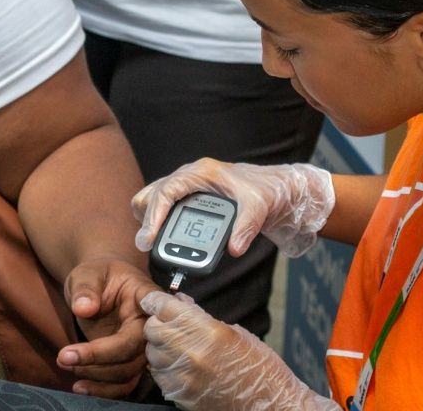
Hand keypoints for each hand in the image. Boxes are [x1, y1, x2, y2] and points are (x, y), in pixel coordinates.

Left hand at [58, 257, 156, 397]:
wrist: (97, 286)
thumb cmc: (95, 275)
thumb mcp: (86, 274)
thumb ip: (86, 288)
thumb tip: (84, 308)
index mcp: (144, 296)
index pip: (149, 317)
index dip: (137, 335)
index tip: (112, 342)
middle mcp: (148, 323)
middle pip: (135, 351)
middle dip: (100, 359)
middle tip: (64, 357)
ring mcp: (140, 345)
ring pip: (129, 371)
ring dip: (98, 377)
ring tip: (67, 366)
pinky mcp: (129, 360)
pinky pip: (124, 382)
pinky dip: (104, 390)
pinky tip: (81, 387)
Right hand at [133, 158, 334, 258]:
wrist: (276, 188)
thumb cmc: (267, 191)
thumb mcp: (259, 208)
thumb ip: (246, 228)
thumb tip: (234, 249)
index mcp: (202, 173)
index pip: (167, 190)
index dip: (154, 215)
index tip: (149, 238)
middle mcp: (190, 176)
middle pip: (152, 193)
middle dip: (146, 218)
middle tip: (148, 245)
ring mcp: (188, 185)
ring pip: (153, 197)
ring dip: (149, 218)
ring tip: (153, 243)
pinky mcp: (190, 196)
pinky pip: (164, 205)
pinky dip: (158, 220)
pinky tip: (163, 238)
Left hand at [140, 292, 336, 409]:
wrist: (268, 404)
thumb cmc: (260, 366)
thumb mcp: (235, 332)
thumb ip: (201, 317)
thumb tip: (180, 303)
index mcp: (207, 332)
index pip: (166, 309)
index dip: (156, 301)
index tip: (153, 300)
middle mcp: (191, 354)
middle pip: (152, 330)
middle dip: (158, 323)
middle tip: (169, 324)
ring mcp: (184, 378)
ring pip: (151, 354)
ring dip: (159, 347)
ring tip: (177, 347)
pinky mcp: (181, 396)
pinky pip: (159, 377)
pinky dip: (164, 368)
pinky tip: (179, 366)